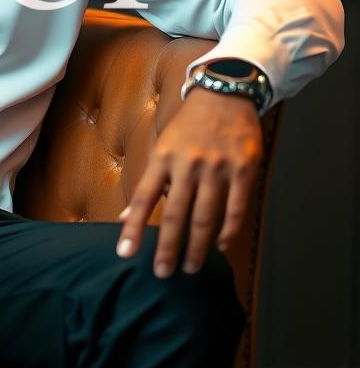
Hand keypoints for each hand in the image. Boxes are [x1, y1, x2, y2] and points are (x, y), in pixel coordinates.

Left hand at [115, 88, 261, 277]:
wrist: (224, 94)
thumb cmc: (187, 126)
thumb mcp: (162, 148)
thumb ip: (148, 183)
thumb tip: (126, 216)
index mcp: (162, 158)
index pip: (142, 199)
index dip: (133, 228)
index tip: (125, 253)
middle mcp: (187, 164)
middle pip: (175, 214)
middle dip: (167, 248)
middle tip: (162, 273)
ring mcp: (217, 168)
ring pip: (205, 217)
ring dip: (197, 247)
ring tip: (190, 267)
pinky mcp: (244, 169)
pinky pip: (236, 208)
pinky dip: (228, 231)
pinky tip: (220, 246)